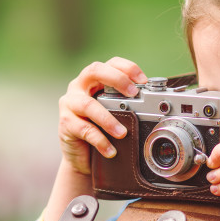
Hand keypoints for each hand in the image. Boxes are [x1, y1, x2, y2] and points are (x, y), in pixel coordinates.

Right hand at [57, 57, 146, 175]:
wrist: (83, 157)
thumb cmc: (102, 130)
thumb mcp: (114, 113)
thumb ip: (127, 104)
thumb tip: (154, 103)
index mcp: (93, 80)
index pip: (110, 63)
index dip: (127, 68)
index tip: (143, 81)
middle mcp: (79, 86)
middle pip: (95, 71)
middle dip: (116, 79)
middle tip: (133, 93)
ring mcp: (69, 104)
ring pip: (88, 104)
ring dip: (108, 118)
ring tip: (122, 133)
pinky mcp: (65, 123)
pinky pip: (84, 130)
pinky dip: (100, 140)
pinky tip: (111, 150)